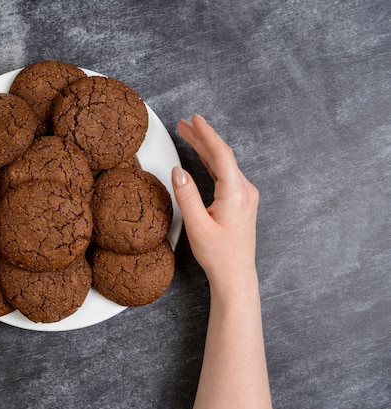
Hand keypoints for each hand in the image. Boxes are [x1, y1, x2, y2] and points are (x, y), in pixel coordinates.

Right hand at [172, 114, 259, 293]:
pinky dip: (211, 162)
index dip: (207, 134)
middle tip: (184, 124)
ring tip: (188, 134)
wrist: (235, 275)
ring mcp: (245, 195)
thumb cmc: (219, 255)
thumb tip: (178, 170)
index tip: (195, 119)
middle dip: (202, 137)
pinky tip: (201, 156)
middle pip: (222, 156)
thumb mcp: (197, 226)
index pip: (221, 155)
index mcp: (236, 193)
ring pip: (224, 163)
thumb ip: (186, 196)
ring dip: (206, 148)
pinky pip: (225, 173)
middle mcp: (245, 191)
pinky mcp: (241, 201)